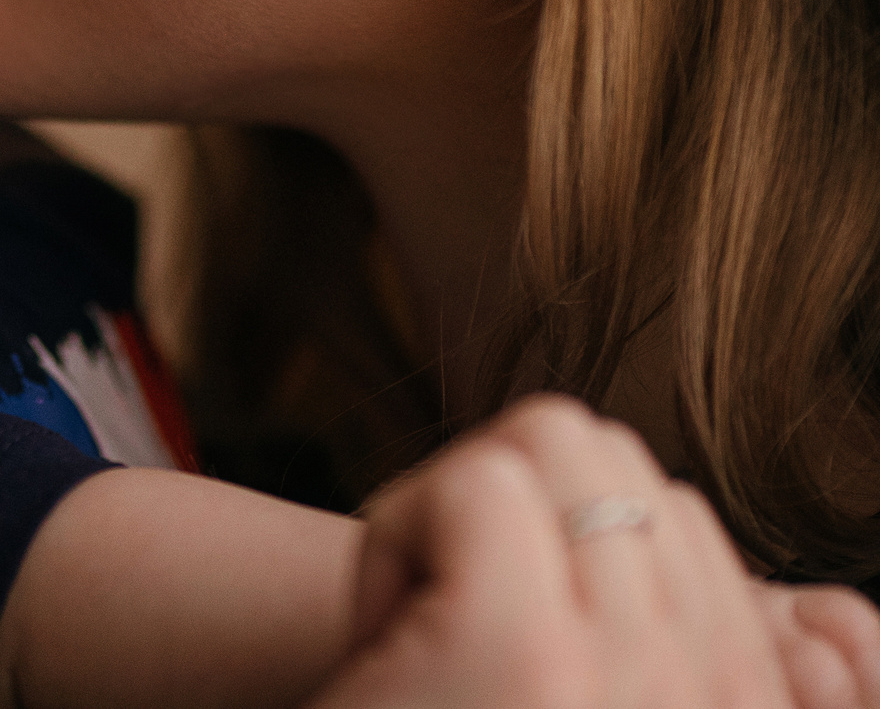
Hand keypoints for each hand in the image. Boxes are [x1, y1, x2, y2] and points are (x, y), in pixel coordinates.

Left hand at [309, 395, 879, 708]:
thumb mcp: (569, 678)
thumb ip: (641, 635)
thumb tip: (663, 507)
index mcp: (739, 706)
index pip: (680, 520)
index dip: (551, 545)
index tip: (500, 651)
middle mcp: (720, 696)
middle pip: (611, 456)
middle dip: (505, 509)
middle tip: (444, 630)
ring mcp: (640, 676)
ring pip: (552, 442)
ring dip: (453, 518)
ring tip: (422, 642)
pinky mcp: (527, 652)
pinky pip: (477, 483)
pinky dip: (396, 535)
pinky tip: (385, 639)